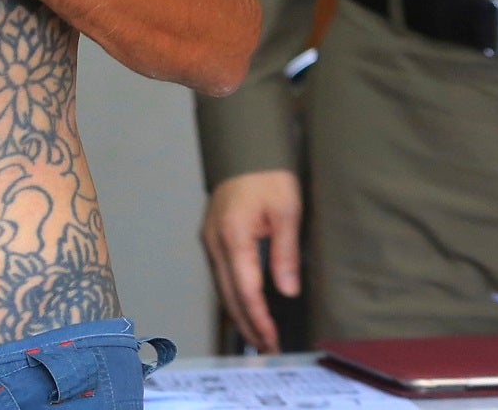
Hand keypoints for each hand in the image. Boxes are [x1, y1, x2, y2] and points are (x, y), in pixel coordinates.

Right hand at [201, 169, 302, 352]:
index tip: (272, 339)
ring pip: (221, 287)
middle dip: (247, 324)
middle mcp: (215, 241)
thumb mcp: (286, 212)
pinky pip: (220, 274)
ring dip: (238, 313)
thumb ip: (285, 253)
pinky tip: (244, 306)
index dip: (259, 319)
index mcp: (233, 235)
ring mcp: (210, 239)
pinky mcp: (212, 236)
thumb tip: (287, 291)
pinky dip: (232, 295)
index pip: (246, 290)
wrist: (245, 150)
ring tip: (258, 335)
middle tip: (266, 348)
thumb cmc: (267, 176)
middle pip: (228, 294)